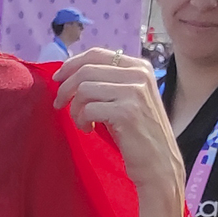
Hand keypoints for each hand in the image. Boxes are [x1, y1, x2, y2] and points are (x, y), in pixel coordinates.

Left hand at [54, 47, 183, 210]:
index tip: (58, 79)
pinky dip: (82, 120)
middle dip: (65, 88)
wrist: (159, 163)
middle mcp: (139, 74)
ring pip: (84, 89)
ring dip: (74, 108)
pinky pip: (88, 108)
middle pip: (86, 70)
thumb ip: (109, 81)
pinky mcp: (126, 112)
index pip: (96, 54)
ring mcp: (134, 92)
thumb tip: (71, 72)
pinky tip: (89, 130)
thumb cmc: (139, 133)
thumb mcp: (128, 98)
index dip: (71, 64)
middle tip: (59, 105)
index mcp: (140, 67)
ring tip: (82, 123)